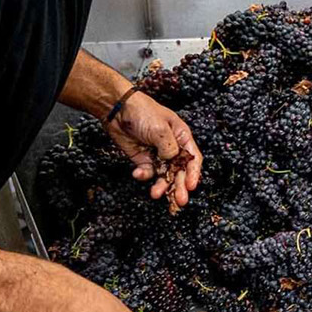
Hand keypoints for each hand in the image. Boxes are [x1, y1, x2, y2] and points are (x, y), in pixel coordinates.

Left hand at [106, 92, 202, 206]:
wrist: (117, 110)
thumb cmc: (144, 112)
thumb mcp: (161, 129)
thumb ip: (170, 149)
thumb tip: (172, 163)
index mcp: (182, 138)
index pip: (192, 159)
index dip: (194, 174)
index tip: (191, 187)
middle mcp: (172, 148)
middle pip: (179, 171)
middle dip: (179, 186)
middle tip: (180, 201)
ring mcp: (157, 155)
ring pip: (163, 175)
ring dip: (161, 186)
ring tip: (155, 194)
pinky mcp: (143, 159)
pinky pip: (147, 172)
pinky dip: (144, 176)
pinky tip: (137, 174)